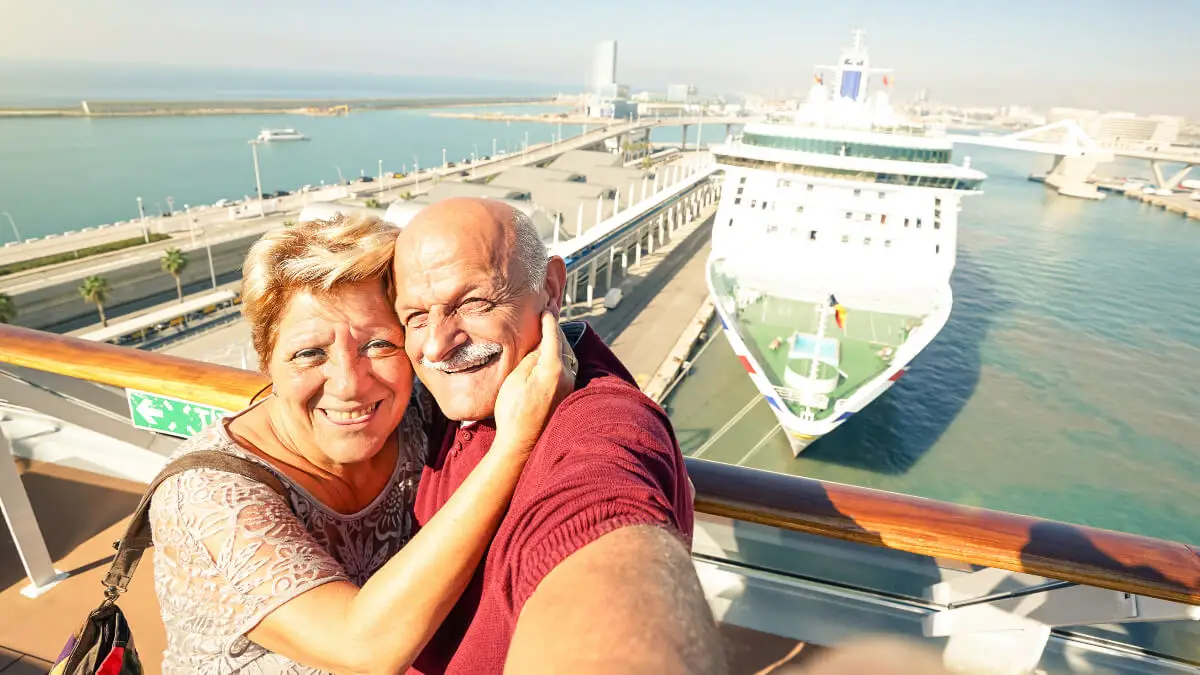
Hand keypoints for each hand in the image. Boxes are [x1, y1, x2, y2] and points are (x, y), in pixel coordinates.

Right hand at [494, 311, 576, 452]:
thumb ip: (531, 359)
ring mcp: (569, 387)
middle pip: (564, 345)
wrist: (520, 444)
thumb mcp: (516, 379)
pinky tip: (550, 358)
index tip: (545, 310)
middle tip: (547, 319)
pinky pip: (567, 369)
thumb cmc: (513, 411)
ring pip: (568, 357)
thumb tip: (541, 346)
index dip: (549, 321)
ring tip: (548, 336)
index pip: (553, 336)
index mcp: (553, 368)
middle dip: (555, 331)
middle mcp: (567, 376)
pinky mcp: (567, 397)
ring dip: (559, 345)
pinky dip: (560, 358)